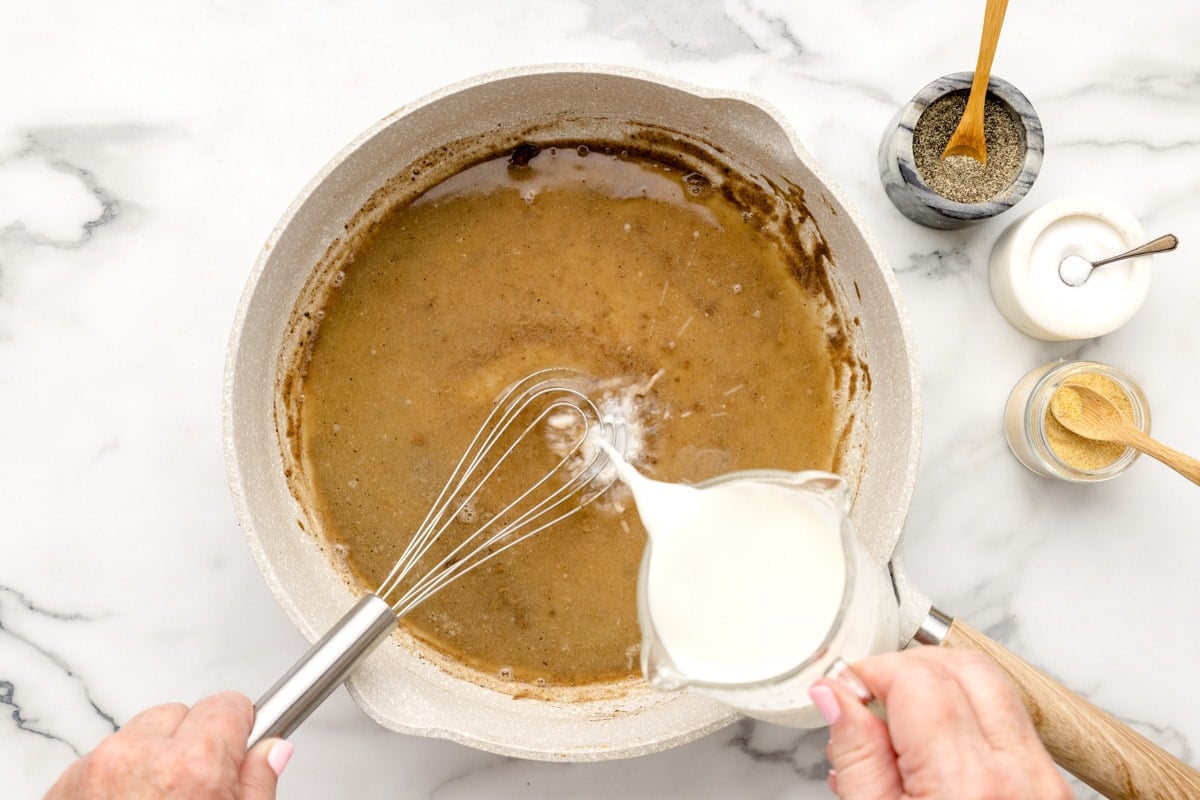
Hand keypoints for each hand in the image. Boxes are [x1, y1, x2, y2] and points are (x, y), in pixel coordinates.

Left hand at [44, 691, 290, 799]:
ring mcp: (95, 771)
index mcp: (193, 765)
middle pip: (178, 716)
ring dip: (149, 763)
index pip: (228, 706)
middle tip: (196, 792)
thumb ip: (258, 786)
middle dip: (190, 745)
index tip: (237, 750)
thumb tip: (271, 753)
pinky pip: (99, 763)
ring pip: (136, 738)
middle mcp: (139, 758)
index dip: (238, 732)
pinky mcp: (63, 790)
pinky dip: (113, 782)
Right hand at [809, 648, 1071, 799]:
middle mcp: (1019, 776)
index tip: (844, 693)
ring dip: (941, 689)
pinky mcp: (1052, 793)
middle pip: (966, 667)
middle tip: (870, 702)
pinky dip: (968, 719)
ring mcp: (1044, 783)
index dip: (871, 673)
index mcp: (965, 785)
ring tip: (898, 734)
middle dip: (910, 668)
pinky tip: (932, 757)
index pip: (918, 679)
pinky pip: (1011, 726)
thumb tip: (835, 697)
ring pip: (994, 689)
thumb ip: (857, 759)